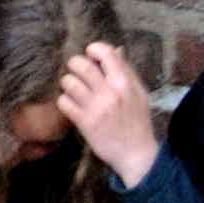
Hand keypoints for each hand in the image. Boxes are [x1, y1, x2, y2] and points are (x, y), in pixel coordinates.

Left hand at [57, 40, 158, 187]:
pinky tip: (71, 105)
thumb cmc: (138, 122)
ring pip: (69, 82)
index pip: (105, 53)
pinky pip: (64, 102)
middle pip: (81, 65)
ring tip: (73, 88)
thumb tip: (115, 51)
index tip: (91, 55)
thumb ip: (127, 72)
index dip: (93, 49)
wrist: (135, 153)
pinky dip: (64, 101)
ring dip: (68, 83)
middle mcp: (110, 92)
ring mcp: (96, 108)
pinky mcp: (84, 123)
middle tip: (76, 70)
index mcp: (125, 83)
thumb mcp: (139, 93)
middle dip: (75, 64)